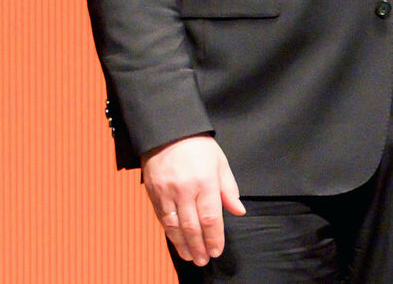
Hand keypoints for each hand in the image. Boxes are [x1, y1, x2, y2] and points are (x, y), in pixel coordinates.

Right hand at [141, 135, 245, 265]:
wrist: (168, 132)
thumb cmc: (198, 146)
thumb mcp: (220, 163)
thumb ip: (229, 189)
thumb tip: (238, 211)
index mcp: (205, 182)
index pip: (210, 217)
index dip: (214, 237)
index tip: (217, 250)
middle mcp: (185, 190)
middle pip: (192, 226)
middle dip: (199, 246)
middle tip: (204, 260)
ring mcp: (167, 193)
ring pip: (175, 226)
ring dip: (183, 245)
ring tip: (191, 257)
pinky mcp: (154, 194)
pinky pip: (162, 219)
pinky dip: (170, 234)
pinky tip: (177, 242)